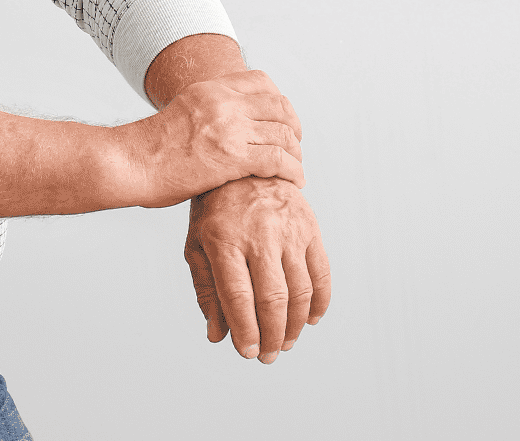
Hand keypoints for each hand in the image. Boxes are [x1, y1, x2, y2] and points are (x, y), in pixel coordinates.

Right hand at [119, 70, 305, 207]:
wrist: (130, 163)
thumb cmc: (149, 148)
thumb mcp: (182, 112)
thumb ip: (207, 112)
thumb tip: (224, 126)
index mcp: (210, 88)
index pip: (261, 81)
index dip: (279, 101)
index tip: (283, 120)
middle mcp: (222, 103)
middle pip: (278, 106)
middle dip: (294, 127)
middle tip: (295, 146)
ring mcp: (228, 128)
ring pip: (283, 134)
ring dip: (296, 153)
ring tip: (296, 168)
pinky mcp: (231, 158)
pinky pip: (278, 160)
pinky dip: (293, 171)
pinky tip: (295, 181)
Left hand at [185, 176, 330, 362]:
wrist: (244, 164)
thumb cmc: (215, 209)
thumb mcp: (198, 243)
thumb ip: (206, 288)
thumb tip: (217, 335)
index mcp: (223, 238)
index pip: (238, 296)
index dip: (245, 330)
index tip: (247, 352)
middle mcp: (258, 234)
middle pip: (272, 298)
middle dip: (271, 335)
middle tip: (268, 355)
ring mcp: (287, 229)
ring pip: (299, 291)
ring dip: (295, 325)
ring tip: (284, 342)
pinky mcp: (309, 226)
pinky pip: (321, 273)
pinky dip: (319, 302)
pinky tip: (309, 318)